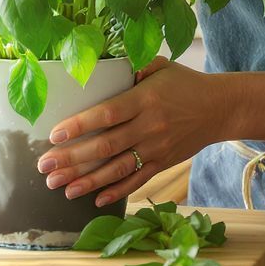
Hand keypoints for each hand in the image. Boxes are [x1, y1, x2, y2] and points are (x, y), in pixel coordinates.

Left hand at [35, 58, 219, 206]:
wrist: (219, 108)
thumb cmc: (185, 83)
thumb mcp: (162, 65)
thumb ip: (135, 66)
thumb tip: (106, 67)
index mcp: (145, 99)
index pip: (108, 113)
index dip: (80, 125)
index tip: (55, 134)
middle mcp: (149, 126)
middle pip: (106, 146)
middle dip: (72, 158)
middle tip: (44, 167)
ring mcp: (156, 148)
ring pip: (117, 168)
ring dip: (87, 180)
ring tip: (60, 187)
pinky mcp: (163, 163)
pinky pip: (137, 181)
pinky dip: (116, 191)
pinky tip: (95, 199)